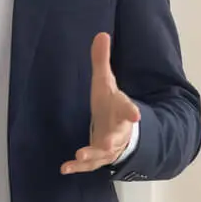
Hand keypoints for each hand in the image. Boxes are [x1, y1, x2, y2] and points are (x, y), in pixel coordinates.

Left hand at [61, 33, 139, 174]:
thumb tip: (101, 34)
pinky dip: (77, 168)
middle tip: (108, 144)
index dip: (131, 112)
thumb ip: (102, 61)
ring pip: (102, 154)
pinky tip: (64, 168)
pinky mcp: (97, 158)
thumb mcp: (105, 82)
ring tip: (80, 156)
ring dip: (92, 156)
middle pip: (117, 137)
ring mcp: (108, 148)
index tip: (136, 116)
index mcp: (120, 111)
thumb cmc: (110, 104)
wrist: (119, 130)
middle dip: (112, 141)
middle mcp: (117, 132)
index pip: (128, 110)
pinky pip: (88, 165)